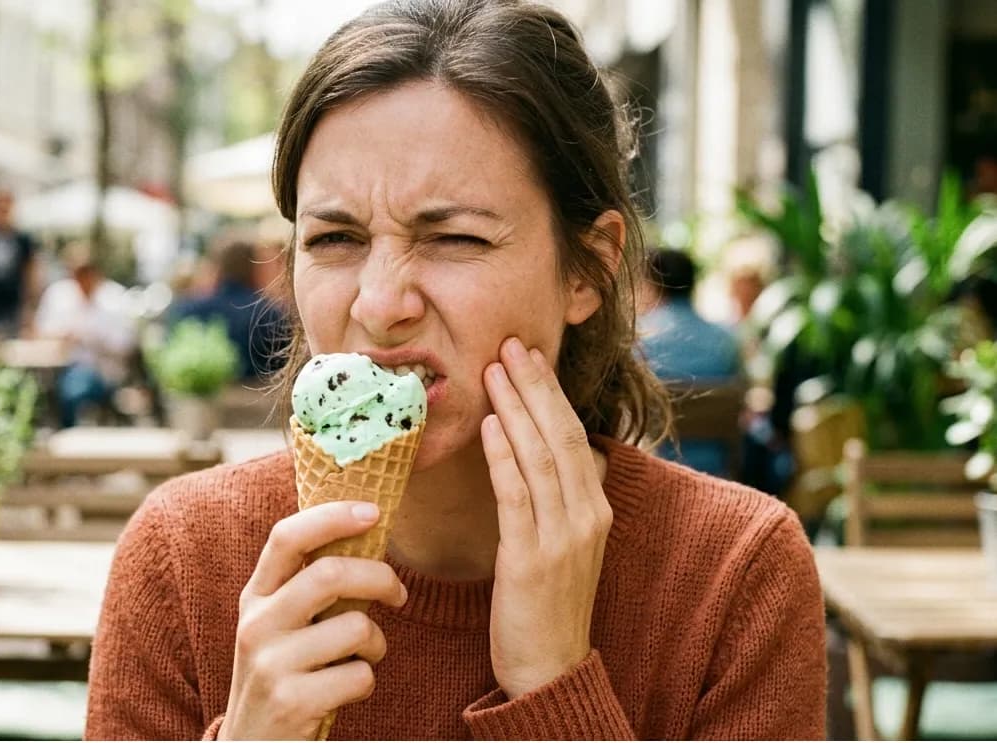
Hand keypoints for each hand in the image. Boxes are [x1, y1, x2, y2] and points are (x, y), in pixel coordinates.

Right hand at [218, 501, 407, 739]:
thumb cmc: (283, 675)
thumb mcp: (280, 626)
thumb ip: (308, 587)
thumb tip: (366, 531)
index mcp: (255, 597)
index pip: (287, 537)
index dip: (332, 516)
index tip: (373, 511)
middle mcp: (256, 625)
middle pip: (331, 574)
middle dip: (380, 577)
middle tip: (399, 592)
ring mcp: (270, 664)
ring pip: (356, 626)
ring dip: (376, 642)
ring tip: (363, 656)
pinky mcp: (291, 702)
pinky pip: (360, 675)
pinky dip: (366, 682)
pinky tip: (346, 691)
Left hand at [481, 337, 612, 698]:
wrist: (549, 668)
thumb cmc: (548, 602)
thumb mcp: (564, 543)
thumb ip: (558, 497)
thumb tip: (542, 452)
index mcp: (596, 508)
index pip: (573, 435)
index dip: (550, 392)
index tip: (529, 355)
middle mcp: (587, 515)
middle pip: (560, 435)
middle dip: (534, 385)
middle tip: (511, 343)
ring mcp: (563, 536)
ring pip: (540, 456)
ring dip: (516, 407)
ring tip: (494, 368)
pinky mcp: (532, 558)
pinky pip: (518, 495)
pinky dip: (505, 455)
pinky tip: (491, 423)